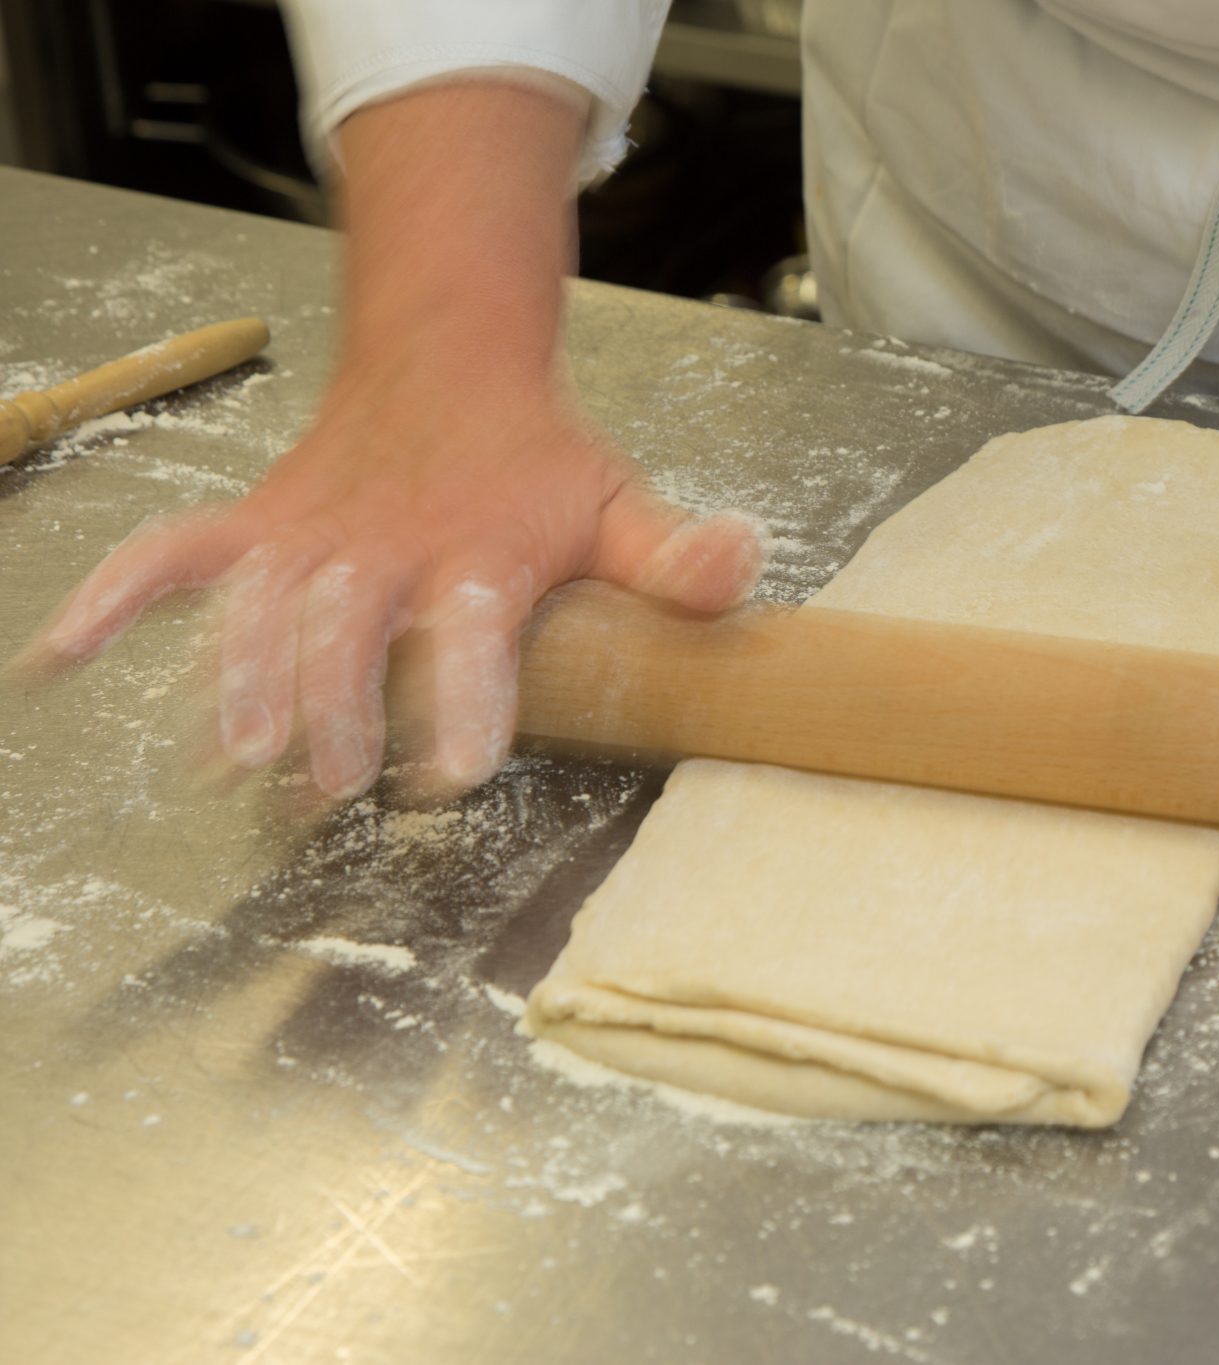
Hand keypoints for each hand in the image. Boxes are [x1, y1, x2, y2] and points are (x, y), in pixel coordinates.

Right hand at [20, 360, 758, 799]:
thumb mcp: (620, 503)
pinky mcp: (257, 527)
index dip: (466, 698)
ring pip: (262, 604)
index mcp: (483, 553)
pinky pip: (174, 553)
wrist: (452, 357)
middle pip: (352, 632)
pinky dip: (117, 597)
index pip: (476, 633)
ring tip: (230, 753)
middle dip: (337, 706)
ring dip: (241, 675)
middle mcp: (388, 547)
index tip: (459, 768)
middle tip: (330, 782)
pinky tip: (63, 656)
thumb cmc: (542, 458)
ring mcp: (313, 536)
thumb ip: (674, 557)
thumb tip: (745, 562)